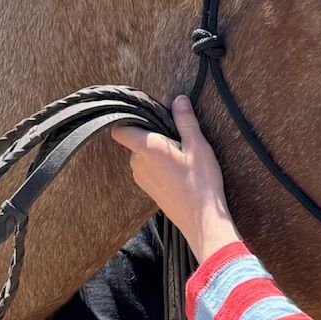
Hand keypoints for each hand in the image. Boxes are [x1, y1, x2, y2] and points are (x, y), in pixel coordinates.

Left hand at [111, 94, 234, 258]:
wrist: (201, 220)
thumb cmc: (201, 182)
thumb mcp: (198, 146)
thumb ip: (185, 120)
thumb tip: (178, 99)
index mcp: (147, 148)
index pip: (119, 129)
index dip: (128, 119)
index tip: (146, 115)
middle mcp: (138, 162)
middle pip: (134, 139)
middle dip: (152, 132)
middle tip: (176, 133)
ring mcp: (141, 177)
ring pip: (142, 154)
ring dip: (156, 149)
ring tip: (181, 153)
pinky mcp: (148, 188)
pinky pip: (147, 168)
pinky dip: (158, 163)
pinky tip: (179, 168)